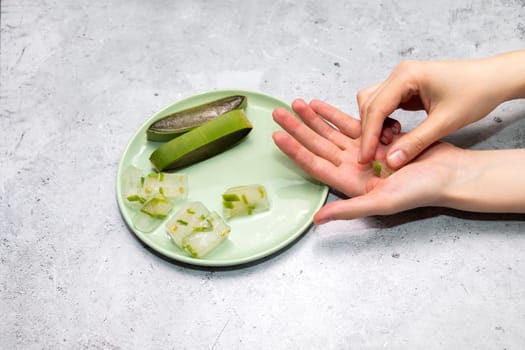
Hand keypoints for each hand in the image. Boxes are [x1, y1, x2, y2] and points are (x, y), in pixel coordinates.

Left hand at [272, 99, 463, 223]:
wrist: (449, 174)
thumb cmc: (420, 191)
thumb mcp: (382, 202)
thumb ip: (348, 210)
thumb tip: (317, 220)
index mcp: (349, 183)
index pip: (315, 164)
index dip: (295, 150)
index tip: (278, 136)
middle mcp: (352, 167)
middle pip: (318, 145)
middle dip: (298, 128)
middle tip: (279, 112)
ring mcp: (363, 151)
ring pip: (332, 132)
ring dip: (313, 118)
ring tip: (296, 103)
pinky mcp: (376, 137)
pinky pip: (351, 123)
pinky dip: (335, 114)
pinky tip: (320, 105)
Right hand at [358, 50, 524, 168]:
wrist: (495, 79)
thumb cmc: (476, 92)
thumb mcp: (445, 123)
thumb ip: (415, 143)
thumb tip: (391, 160)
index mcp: (406, 76)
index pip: (376, 108)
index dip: (368, 135)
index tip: (365, 157)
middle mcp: (399, 73)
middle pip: (368, 104)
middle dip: (369, 131)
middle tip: (375, 155)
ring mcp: (401, 79)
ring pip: (373, 104)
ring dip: (375, 125)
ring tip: (389, 143)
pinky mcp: (406, 87)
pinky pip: (385, 105)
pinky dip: (384, 121)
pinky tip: (395, 133)